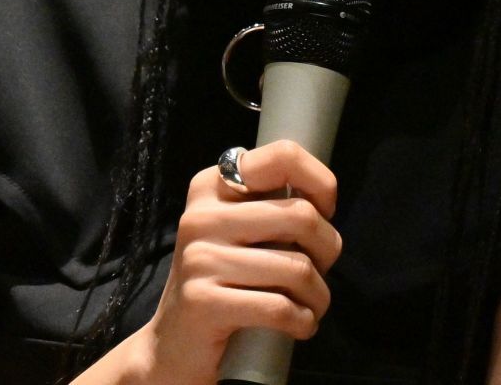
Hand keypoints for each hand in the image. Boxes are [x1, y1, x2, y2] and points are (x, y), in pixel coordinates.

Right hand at [135, 140, 341, 383]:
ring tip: (311, 305)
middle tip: (319, 270)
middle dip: (328, 248)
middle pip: (301, 215)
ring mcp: (199, 258)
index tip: (324, 213)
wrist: (172, 344)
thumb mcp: (239, 230)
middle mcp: (201, 215)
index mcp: (213, 185)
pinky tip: (300, 324)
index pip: (284, 156)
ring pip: (297, 267)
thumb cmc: (222, 281)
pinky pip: (279, 307)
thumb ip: (273, 204)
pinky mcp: (202, 302)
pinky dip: (302, 321)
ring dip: (318, 296)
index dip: (321, 184)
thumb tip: (325, 198)